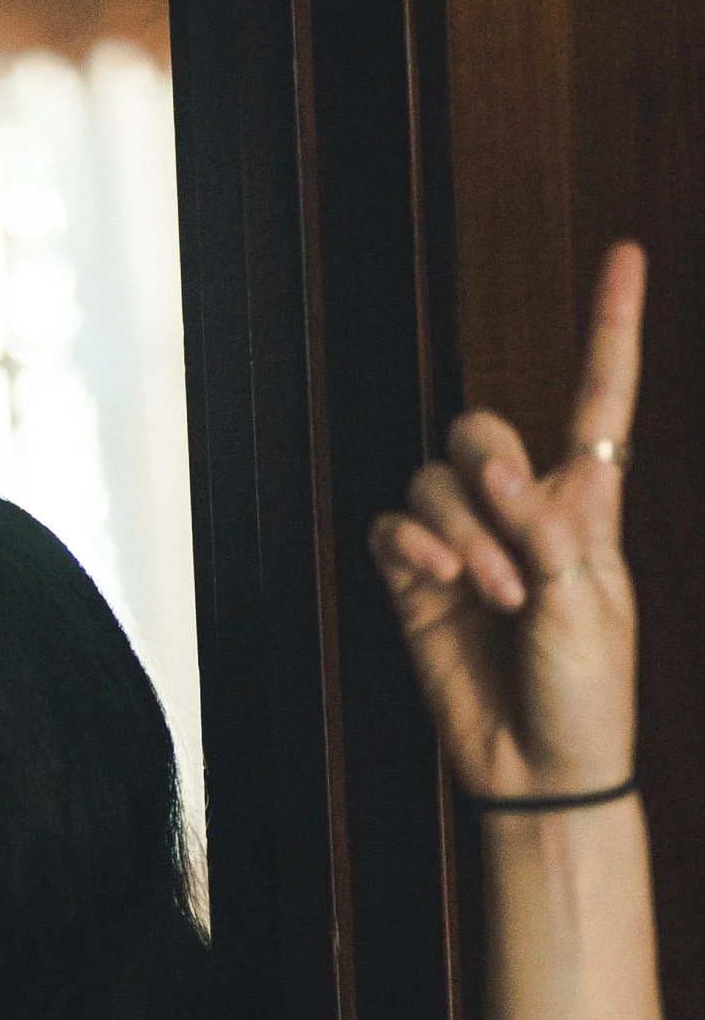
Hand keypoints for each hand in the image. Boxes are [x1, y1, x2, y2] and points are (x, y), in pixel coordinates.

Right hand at [368, 243, 642, 798]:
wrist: (540, 768)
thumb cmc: (587, 689)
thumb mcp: (590, 598)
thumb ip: (545, 524)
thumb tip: (493, 472)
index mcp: (588, 503)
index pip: (600, 398)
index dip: (611, 326)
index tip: (625, 252)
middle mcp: (521, 513)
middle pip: (481, 432)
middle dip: (486, 472)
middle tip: (512, 543)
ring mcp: (463, 548)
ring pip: (432, 485)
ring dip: (457, 532)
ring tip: (486, 592)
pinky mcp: (415, 589)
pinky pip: (394, 530)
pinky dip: (411, 545)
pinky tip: (434, 580)